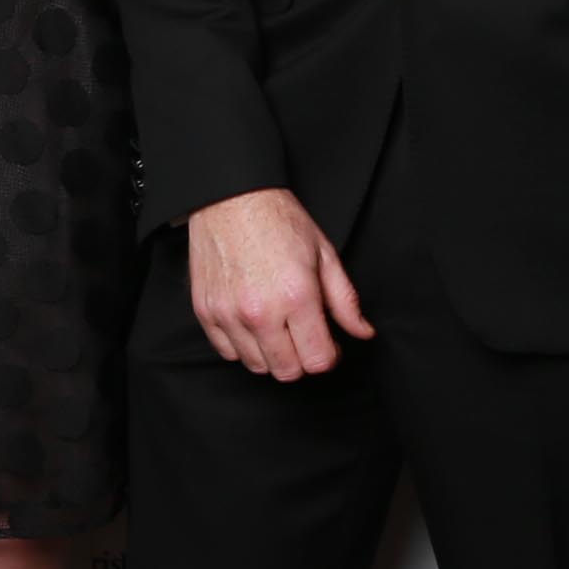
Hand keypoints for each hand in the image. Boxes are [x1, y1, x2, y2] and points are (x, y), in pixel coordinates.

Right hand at [185, 187, 372, 379]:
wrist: (230, 198)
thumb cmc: (278, 220)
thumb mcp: (324, 255)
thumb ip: (345, 301)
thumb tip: (363, 332)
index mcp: (296, 296)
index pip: (317, 360)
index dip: (329, 356)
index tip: (328, 344)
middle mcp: (260, 312)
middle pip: (287, 371)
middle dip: (302, 360)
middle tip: (304, 337)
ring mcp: (228, 314)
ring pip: (256, 366)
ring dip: (272, 355)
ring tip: (278, 329)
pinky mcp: (206, 311)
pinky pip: (228, 352)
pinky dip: (243, 346)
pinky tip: (253, 325)